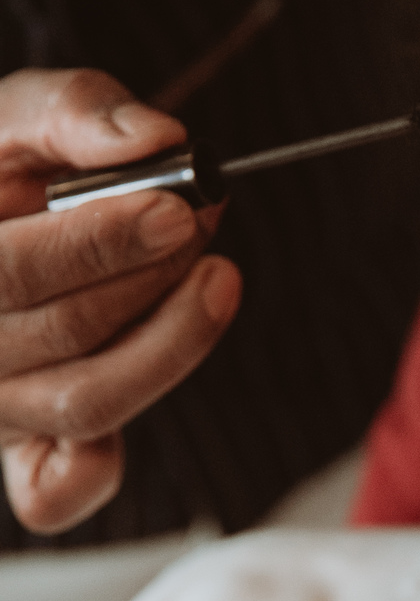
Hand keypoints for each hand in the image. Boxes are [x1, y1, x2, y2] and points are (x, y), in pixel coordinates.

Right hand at [0, 68, 241, 534]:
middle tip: (202, 225)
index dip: (99, 245)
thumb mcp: (21, 113)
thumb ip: (78, 110)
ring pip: (87, 404)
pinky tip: (153, 366)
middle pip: (63, 338)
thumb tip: (158, 138)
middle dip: (152, 280)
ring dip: (171, 342)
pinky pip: (60, 490)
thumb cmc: (5, 164)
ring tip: (216, 277)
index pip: (10, 275)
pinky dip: (104, 463)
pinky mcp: (22, 452)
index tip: (178, 210)